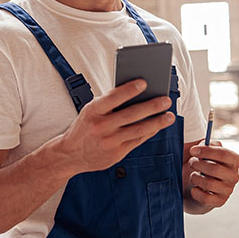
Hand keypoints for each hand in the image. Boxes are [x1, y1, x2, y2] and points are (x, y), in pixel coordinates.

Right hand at [55, 80, 175, 174]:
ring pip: (138, 130)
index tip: (144, 82)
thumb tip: (137, 94)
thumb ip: (109, 104)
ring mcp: (109, 141)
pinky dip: (149, 132)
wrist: (69, 155)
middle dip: (151, 106)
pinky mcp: (116, 154)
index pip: (113, 98)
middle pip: (131, 114)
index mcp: (92, 111)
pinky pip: (137, 141)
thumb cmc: (84, 128)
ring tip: (169, 116)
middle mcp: (100, 127)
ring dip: (157, 122)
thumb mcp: (90, 112)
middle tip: (166, 100)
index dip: (129, 90)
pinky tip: (157, 126)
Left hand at [185, 141, 238, 211]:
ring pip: (209, 184)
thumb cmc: (199, 164)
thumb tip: (205, 143)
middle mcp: (234, 175)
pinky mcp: (219, 202)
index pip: (224, 154)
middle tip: (191, 162)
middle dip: (198, 164)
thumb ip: (206, 144)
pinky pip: (206, 198)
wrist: (192, 185)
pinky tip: (194, 188)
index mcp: (233, 160)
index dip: (207, 151)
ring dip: (195, 178)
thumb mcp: (203, 151)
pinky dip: (196, 192)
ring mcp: (228, 190)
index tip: (193, 150)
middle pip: (215, 169)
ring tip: (193, 175)